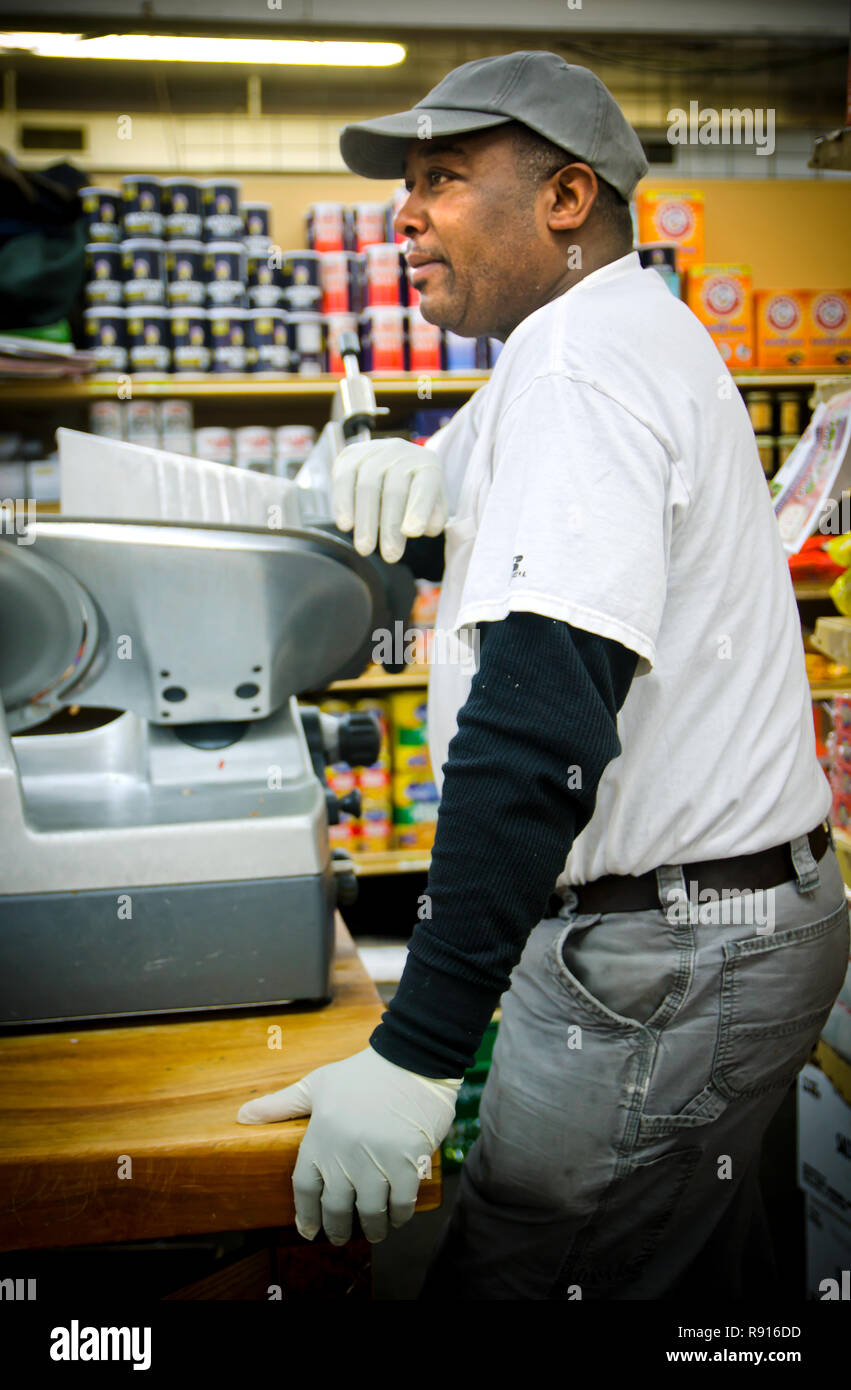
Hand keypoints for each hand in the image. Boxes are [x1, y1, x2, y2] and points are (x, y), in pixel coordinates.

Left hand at [237, 1046, 460, 1244]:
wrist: (412, 1058)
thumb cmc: (363, 1073)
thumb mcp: (318, 1085)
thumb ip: (281, 1104)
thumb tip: (243, 1115)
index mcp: (319, 1138)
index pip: (304, 1188)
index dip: (305, 1214)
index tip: (308, 1229)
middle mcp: (344, 1155)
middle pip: (336, 1208)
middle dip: (336, 1229)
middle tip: (339, 1236)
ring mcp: (377, 1161)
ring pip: (370, 1213)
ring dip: (371, 1228)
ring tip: (373, 1231)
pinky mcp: (408, 1163)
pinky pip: (401, 1204)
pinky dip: (398, 1216)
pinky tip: (396, 1216)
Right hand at [331, 438, 448, 563]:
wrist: (394, 462)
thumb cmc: (416, 493)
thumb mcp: (433, 505)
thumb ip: (433, 518)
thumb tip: (419, 528)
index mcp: (427, 465)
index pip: (425, 486)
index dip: (419, 508)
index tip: (412, 533)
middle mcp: (402, 453)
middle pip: (394, 490)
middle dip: (390, 526)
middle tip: (389, 557)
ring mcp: (375, 451)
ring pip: (368, 485)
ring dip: (366, 521)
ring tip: (365, 549)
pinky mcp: (350, 455)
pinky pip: (344, 478)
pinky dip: (343, 503)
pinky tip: (346, 525)